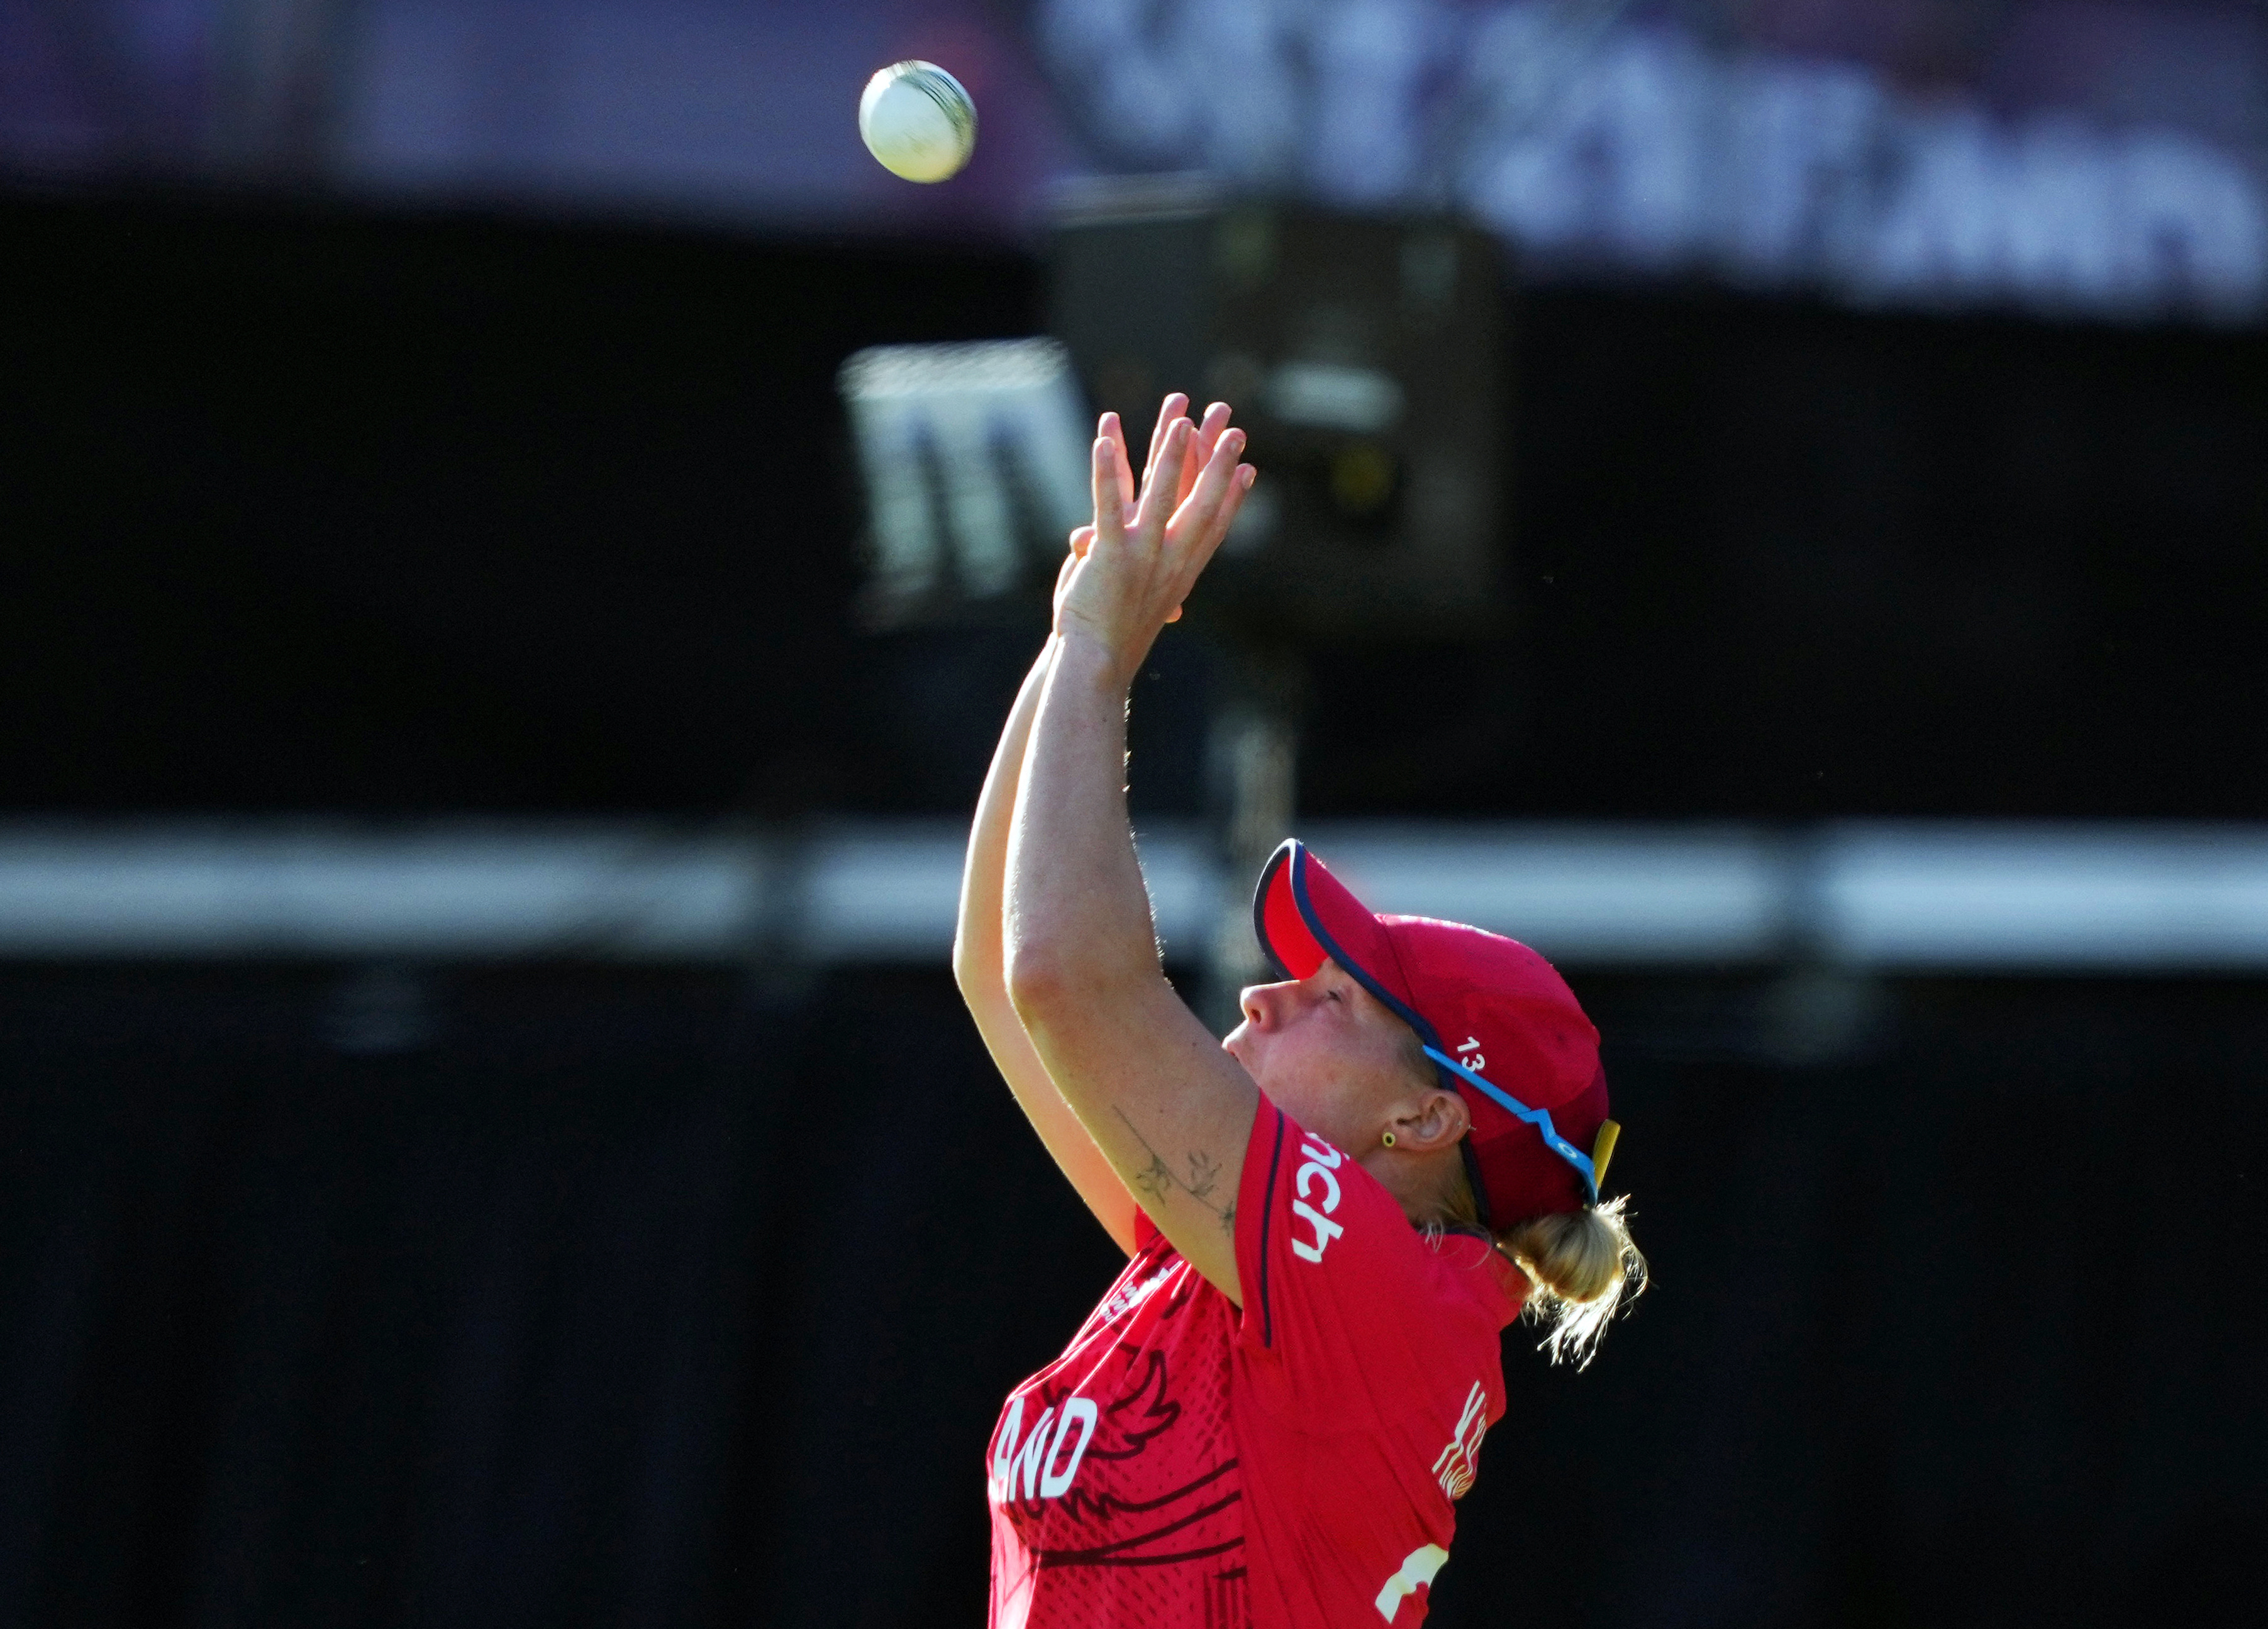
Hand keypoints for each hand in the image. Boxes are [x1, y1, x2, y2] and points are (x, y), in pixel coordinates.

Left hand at [1053, 394, 1254, 684]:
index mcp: (1180, 571)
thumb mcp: (1142, 607)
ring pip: (1161, 494)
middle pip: (1198, 501)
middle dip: (1216, 462)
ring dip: (1171, 453)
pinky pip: (1108, 504)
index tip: (1248, 467)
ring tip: (1181, 418)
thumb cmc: (1114, 638)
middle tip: (1234, 427)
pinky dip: (1107, 471)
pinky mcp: (1110, 555)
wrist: (1095, 666)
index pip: (1212, 526)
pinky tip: (1105, 441)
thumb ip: (1153, 588)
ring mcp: (1142, 556)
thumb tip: (1174, 603)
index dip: (1231, 495)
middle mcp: (1170, 561)